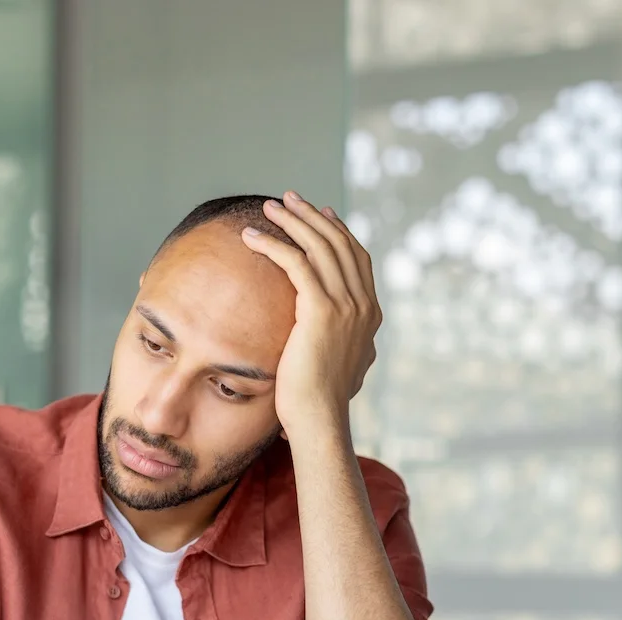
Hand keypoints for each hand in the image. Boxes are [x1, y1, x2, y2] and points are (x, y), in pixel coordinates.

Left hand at [241, 191, 381, 438]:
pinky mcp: (321, 309)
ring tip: (269, 207)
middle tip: (289, 198)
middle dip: (313, 216)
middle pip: (339, 243)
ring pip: (319, 246)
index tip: (320, 213)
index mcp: (370, 314)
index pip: (357, 258)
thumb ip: (347, 347)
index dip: (339, 232)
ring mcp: (346, 305)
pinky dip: (273, 244)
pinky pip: (296, 262)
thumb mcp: (343, 367)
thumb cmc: (321, 402)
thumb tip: (342, 347)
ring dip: (293, 221)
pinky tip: (251, 237)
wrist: (320, 418)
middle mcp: (363, 304)